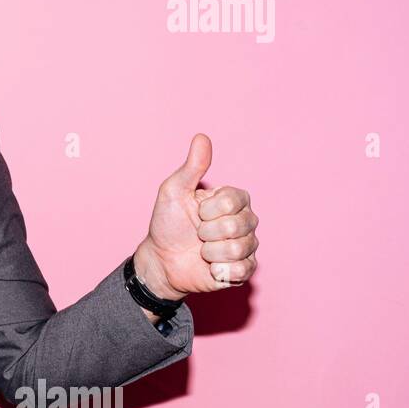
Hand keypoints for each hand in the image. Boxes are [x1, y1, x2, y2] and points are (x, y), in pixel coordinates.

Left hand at [133, 134, 258, 300]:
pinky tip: (211, 266)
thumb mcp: (174, 192)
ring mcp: (247, 245)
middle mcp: (246, 220)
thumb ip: (191, 167)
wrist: (161, 259)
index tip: (196, 212)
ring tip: (202, 250)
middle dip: (207, 232)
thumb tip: (201, 137)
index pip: (233, 201)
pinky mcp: (245, 269)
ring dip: (210, 252)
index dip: (207, 210)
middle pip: (236, 225)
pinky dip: (220, 270)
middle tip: (197, 234)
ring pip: (238, 248)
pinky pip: (242, 269)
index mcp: (233, 200)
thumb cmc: (167, 223)